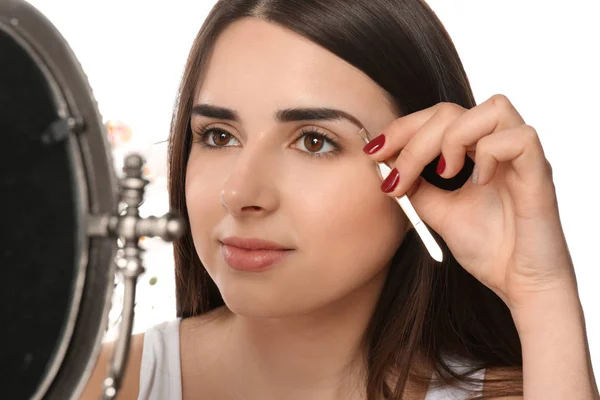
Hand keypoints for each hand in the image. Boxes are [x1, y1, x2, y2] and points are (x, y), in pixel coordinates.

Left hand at [365, 94, 576, 309]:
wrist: (519, 284)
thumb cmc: (489, 248)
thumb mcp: (438, 211)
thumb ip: (418, 186)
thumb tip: (390, 167)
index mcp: (478, 151)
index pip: (438, 117)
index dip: (403, 128)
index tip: (375, 152)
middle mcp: (501, 146)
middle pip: (453, 110)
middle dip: (414, 137)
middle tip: (398, 174)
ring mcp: (523, 157)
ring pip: (493, 108)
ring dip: (454, 137)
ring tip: (445, 173)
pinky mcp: (540, 173)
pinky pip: (520, 138)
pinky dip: (490, 154)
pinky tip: (478, 182)